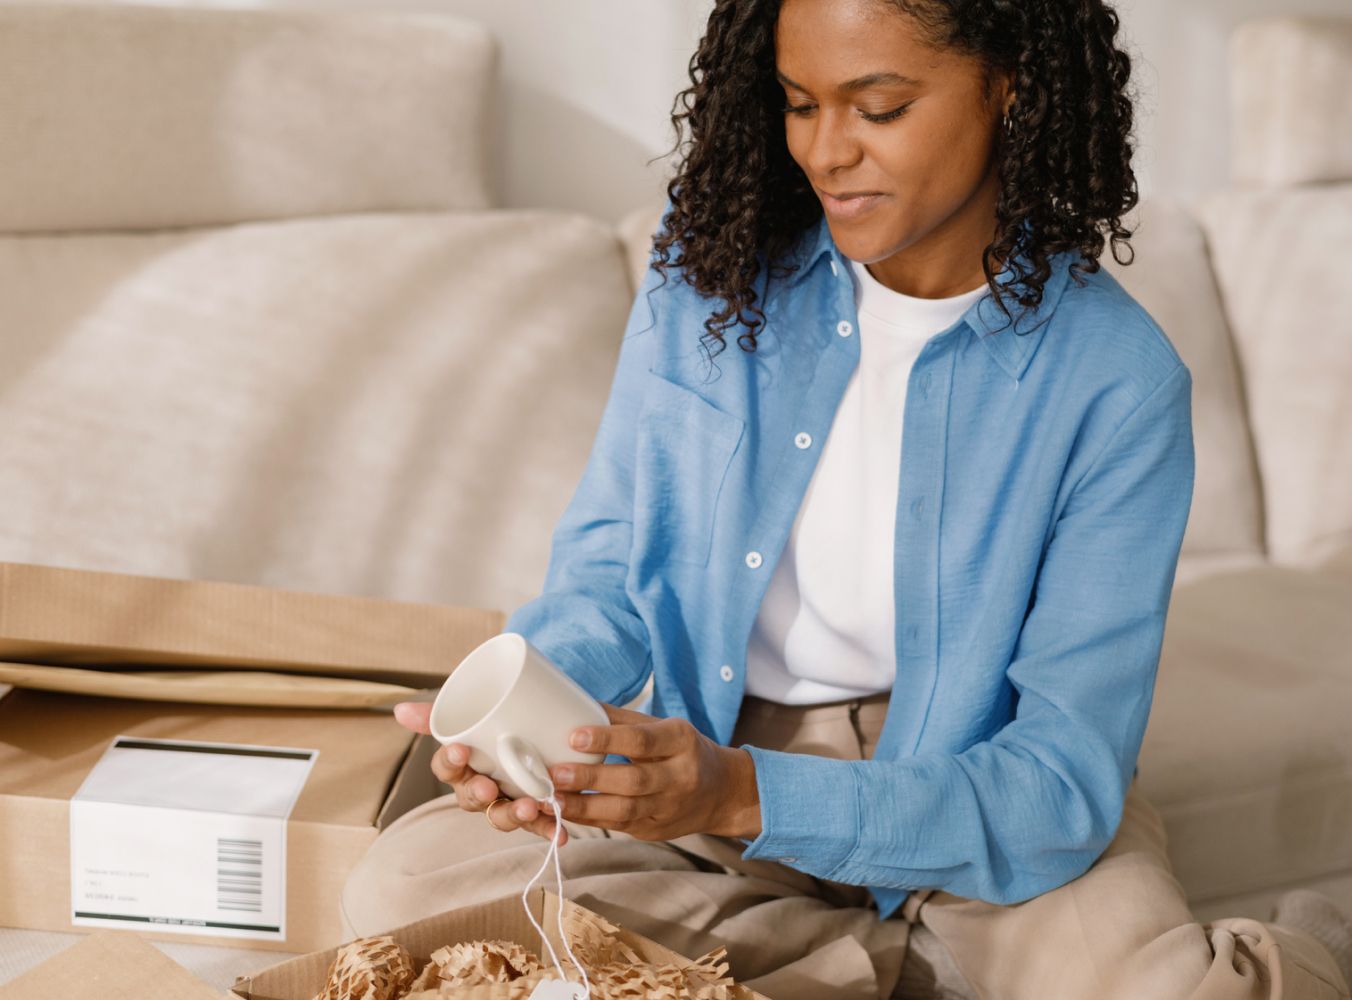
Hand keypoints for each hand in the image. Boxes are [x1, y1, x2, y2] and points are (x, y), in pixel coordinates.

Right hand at [392, 702, 567, 845]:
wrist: (527, 734)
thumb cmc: (490, 729)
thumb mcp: (472, 715)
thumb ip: (440, 713)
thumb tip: (399, 708)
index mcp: (461, 766)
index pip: (446, 767)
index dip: (450, 761)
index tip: (460, 750)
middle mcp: (478, 789)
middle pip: (473, 798)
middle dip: (480, 795)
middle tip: (490, 788)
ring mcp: (504, 801)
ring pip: (503, 815)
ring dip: (516, 814)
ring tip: (532, 807)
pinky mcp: (530, 810)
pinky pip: (537, 824)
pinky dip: (548, 829)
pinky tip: (560, 834)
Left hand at [547, 703, 761, 841]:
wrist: (723, 792)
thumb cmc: (685, 751)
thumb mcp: (665, 727)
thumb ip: (623, 719)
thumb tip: (578, 702)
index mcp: (681, 741)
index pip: (641, 741)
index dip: (607, 739)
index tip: (574, 736)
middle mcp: (679, 776)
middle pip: (633, 780)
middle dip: (591, 778)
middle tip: (556, 772)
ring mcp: (669, 808)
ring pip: (625, 811)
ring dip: (585, 806)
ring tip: (552, 798)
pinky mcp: (656, 830)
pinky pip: (619, 826)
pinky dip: (590, 820)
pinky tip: (565, 812)